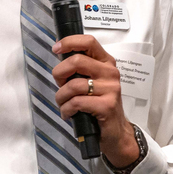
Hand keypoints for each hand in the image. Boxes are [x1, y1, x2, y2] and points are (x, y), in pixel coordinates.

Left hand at [51, 35, 138, 169]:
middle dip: (59, 73)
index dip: (69, 42)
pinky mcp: (106, 106)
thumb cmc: (99, 105)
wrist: (116, 132)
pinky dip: (66, 109)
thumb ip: (80, 70)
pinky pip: (76, 102)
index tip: (56, 49)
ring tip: (63, 104)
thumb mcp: (91, 82)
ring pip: (73, 85)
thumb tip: (60, 58)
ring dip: (61, 97)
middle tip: (60, 86)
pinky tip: (68, 114)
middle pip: (76, 61)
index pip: (88, 42)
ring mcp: (111, 89)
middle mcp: (110, 72)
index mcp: (106, 62)